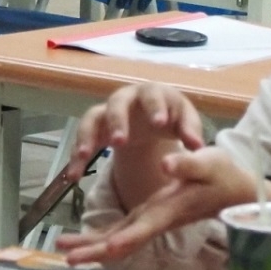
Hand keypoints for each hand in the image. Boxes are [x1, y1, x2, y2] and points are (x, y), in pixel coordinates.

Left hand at [58, 147, 259, 264]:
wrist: (235, 190)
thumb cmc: (223, 175)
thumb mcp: (209, 163)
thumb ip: (187, 163)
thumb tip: (165, 161)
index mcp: (170, 209)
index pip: (145, 227)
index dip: (126, 239)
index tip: (106, 249)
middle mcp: (158, 220)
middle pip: (124, 242)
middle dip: (96, 251)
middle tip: (67, 257)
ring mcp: (153, 220)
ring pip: (119, 240)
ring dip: (92, 247)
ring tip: (63, 249)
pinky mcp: (150, 216)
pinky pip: (122, 232)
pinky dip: (100, 238)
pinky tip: (82, 240)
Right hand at [65, 83, 205, 212]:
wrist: (154, 117)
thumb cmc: (172, 115)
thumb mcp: (184, 120)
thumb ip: (191, 131)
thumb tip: (197, 147)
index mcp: (152, 93)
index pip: (152, 95)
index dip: (155, 107)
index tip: (159, 123)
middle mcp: (125, 98)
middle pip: (117, 103)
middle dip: (118, 121)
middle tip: (120, 141)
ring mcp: (106, 112)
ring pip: (91, 119)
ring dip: (87, 136)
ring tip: (84, 155)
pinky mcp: (94, 129)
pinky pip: (82, 141)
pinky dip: (76, 157)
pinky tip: (73, 176)